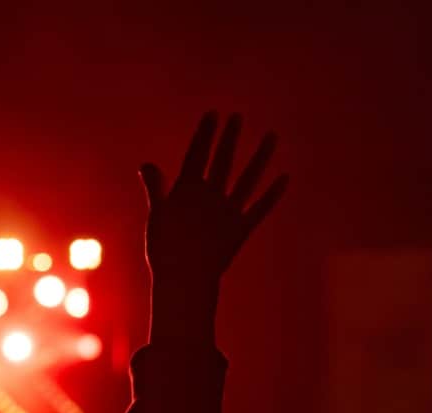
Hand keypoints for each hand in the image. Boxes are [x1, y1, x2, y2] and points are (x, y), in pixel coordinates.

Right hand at [140, 112, 286, 286]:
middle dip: (229, 138)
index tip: (213, 114)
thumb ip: (155, 187)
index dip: (204, 134)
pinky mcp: (241, 229)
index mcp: (187, 191)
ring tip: (272, 136)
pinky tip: (285, 178)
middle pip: (223, 160)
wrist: (184, 279)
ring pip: (248, 178)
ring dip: (261, 156)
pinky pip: (260, 209)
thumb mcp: (156, 216)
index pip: (197, 155)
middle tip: (237, 117)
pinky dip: (273, 194)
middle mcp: (211, 196)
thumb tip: (146, 164)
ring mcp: (229, 212)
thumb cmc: (164, 250)